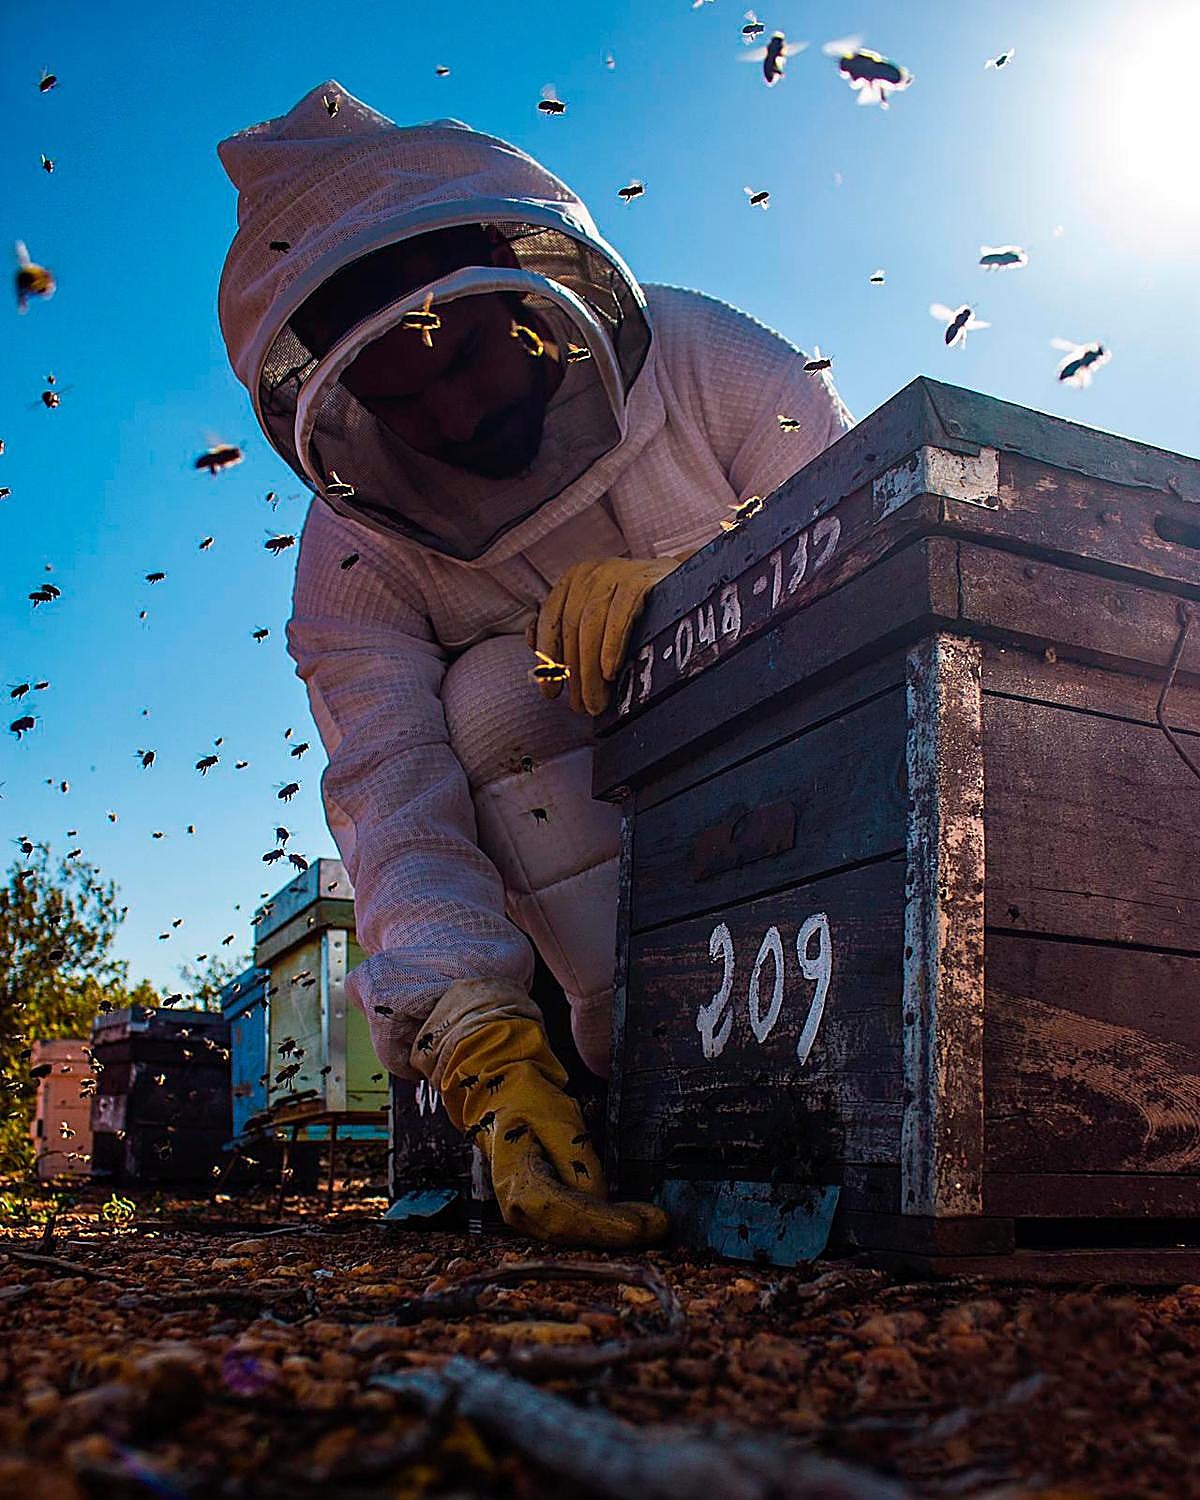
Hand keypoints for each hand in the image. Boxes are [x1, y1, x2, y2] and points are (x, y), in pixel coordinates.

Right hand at [437, 1014, 669, 1248]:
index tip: (638, 1226)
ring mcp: (527, 1217)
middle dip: (617, 1231)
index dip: (602, 1225)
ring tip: (654, 1223)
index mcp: (516, 1181)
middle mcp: (517, 1209)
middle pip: (571, 1232)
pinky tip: (633, 1221)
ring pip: (575, 1236)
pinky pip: (575, 1229)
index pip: (562, 1214)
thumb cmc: (530, 1102)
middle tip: (660, 1224)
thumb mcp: (558, 1119)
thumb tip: (601, 1198)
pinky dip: (605, 1227)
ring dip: (615, 1232)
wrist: (504, 1098)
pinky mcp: (542, 1216)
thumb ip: (579, 1161)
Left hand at [527, 554, 691, 715]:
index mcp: (573, 580)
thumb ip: (565, 628)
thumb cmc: (635, 608)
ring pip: (591, 624)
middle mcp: (590, 572)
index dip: (547, 659)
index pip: (550, 619)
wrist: (684, 584)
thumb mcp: (597, 615)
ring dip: (591, 669)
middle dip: (574, 673)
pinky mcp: (641, 578)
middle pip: (572, 627)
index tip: (550, 692)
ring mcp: (616, 572)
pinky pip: (620, 614)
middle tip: (582, 706)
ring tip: (597, 700)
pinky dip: (612, 645)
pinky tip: (609, 671)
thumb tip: (530, 641)